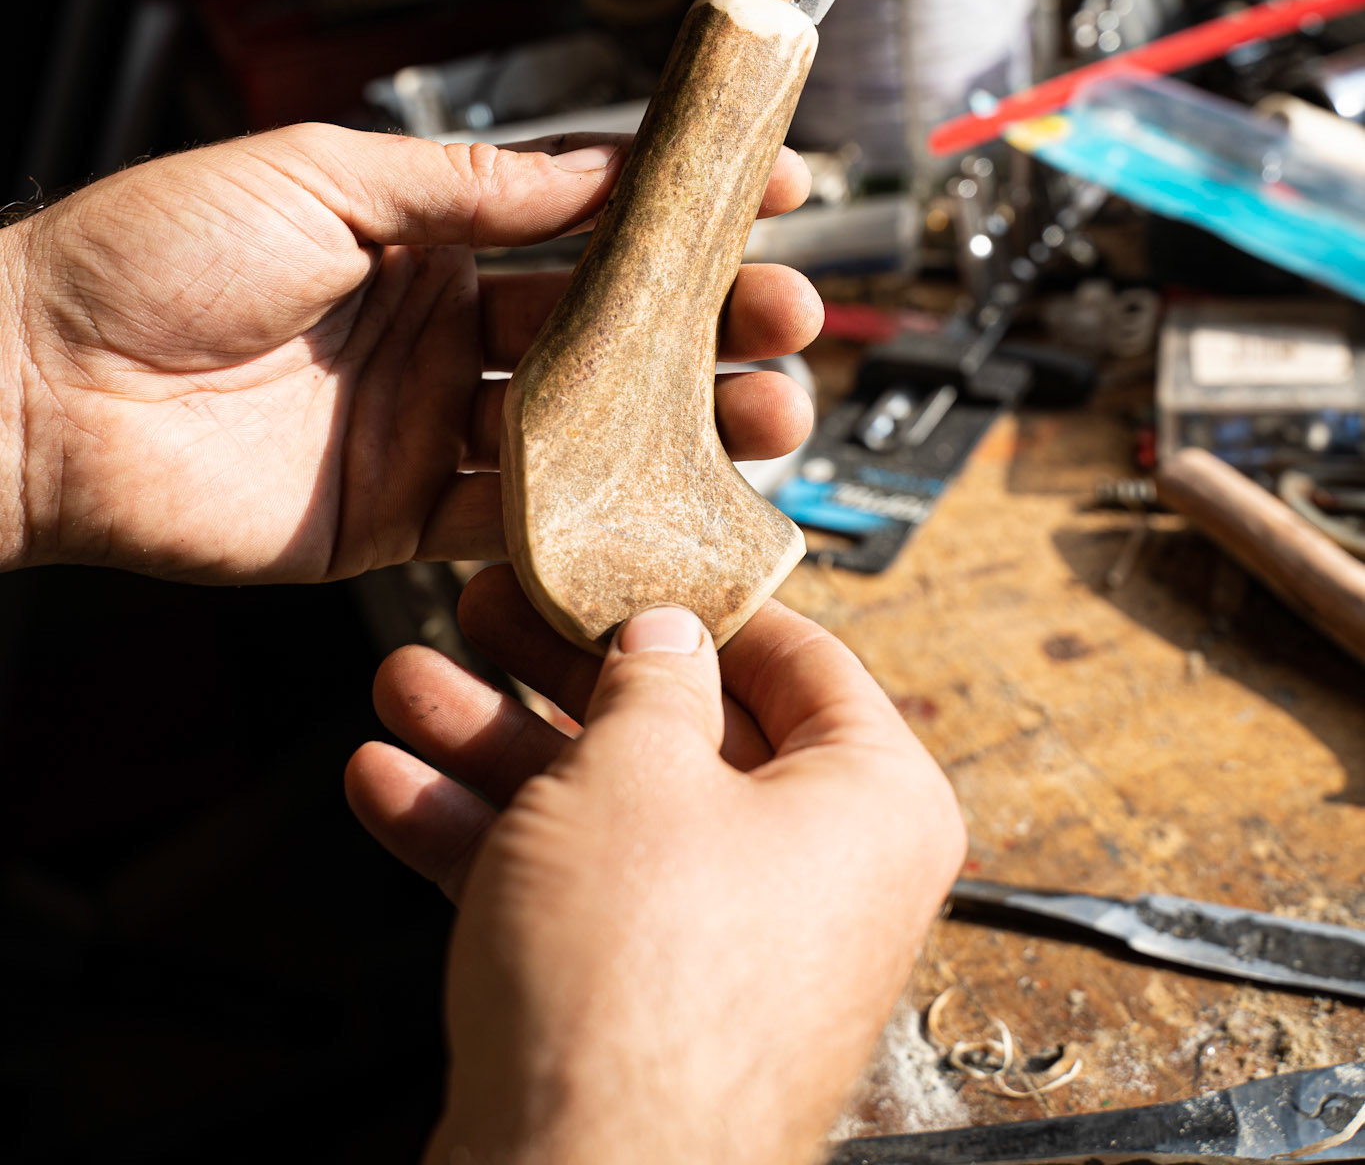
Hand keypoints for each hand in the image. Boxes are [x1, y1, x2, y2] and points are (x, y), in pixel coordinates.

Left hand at [1, 124, 819, 580]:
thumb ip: (470, 188)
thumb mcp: (327, 179)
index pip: (584, 214)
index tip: (775, 192)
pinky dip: (591, 519)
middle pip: (607, 329)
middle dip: (709, 324)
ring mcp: (426, 427)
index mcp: (424, 233)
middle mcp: (440, 329)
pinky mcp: (397, 521)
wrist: (38, 386)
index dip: (682, 208)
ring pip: (583, 428)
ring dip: (679, 423)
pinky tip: (664, 506)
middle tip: (790, 319)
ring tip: (767, 414)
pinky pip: (514, 525)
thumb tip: (596, 170)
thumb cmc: (156, 252)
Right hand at [347, 575, 965, 1164]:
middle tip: (491, 609)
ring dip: (498, 747)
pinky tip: (394, 786)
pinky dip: (489, 843)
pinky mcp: (648, 1011)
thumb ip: (650, 679)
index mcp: (871, 802)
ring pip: (612, 813)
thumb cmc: (643, 985)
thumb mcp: (636, 767)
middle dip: (560, 671)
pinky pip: (576, 895)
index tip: (626, 558)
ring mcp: (731, 951)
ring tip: (409, 685)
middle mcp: (819, 877)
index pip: (798, 657)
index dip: (697, 597)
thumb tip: (666, 635)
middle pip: (684, 732)